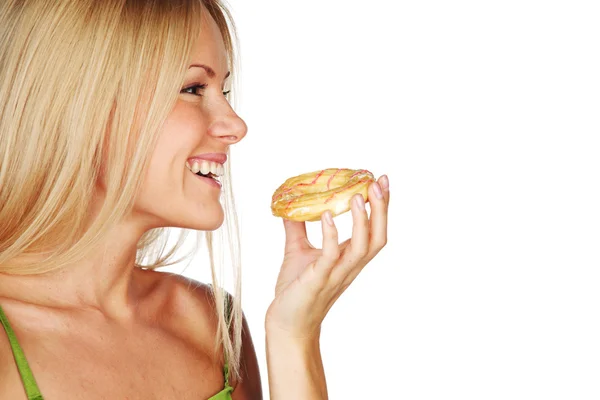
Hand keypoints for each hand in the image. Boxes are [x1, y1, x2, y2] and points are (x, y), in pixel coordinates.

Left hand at [265, 175, 389, 338]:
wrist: (285, 321)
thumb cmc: (295, 289)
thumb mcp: (298, 251)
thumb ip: (297, 227)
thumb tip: (290, 203)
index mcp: (349, 258)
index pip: (374, 230)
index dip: (382, 207)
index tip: (382, 180)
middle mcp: (349, 266)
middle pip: (378, 238)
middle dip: (382, 210)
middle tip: (379, 182)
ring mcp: (336, 274)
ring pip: (362, 248)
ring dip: (363, 221)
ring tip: (358, 196)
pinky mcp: (319, 280)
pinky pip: (331, 256)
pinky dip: (331, 235)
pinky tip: (328, 215)